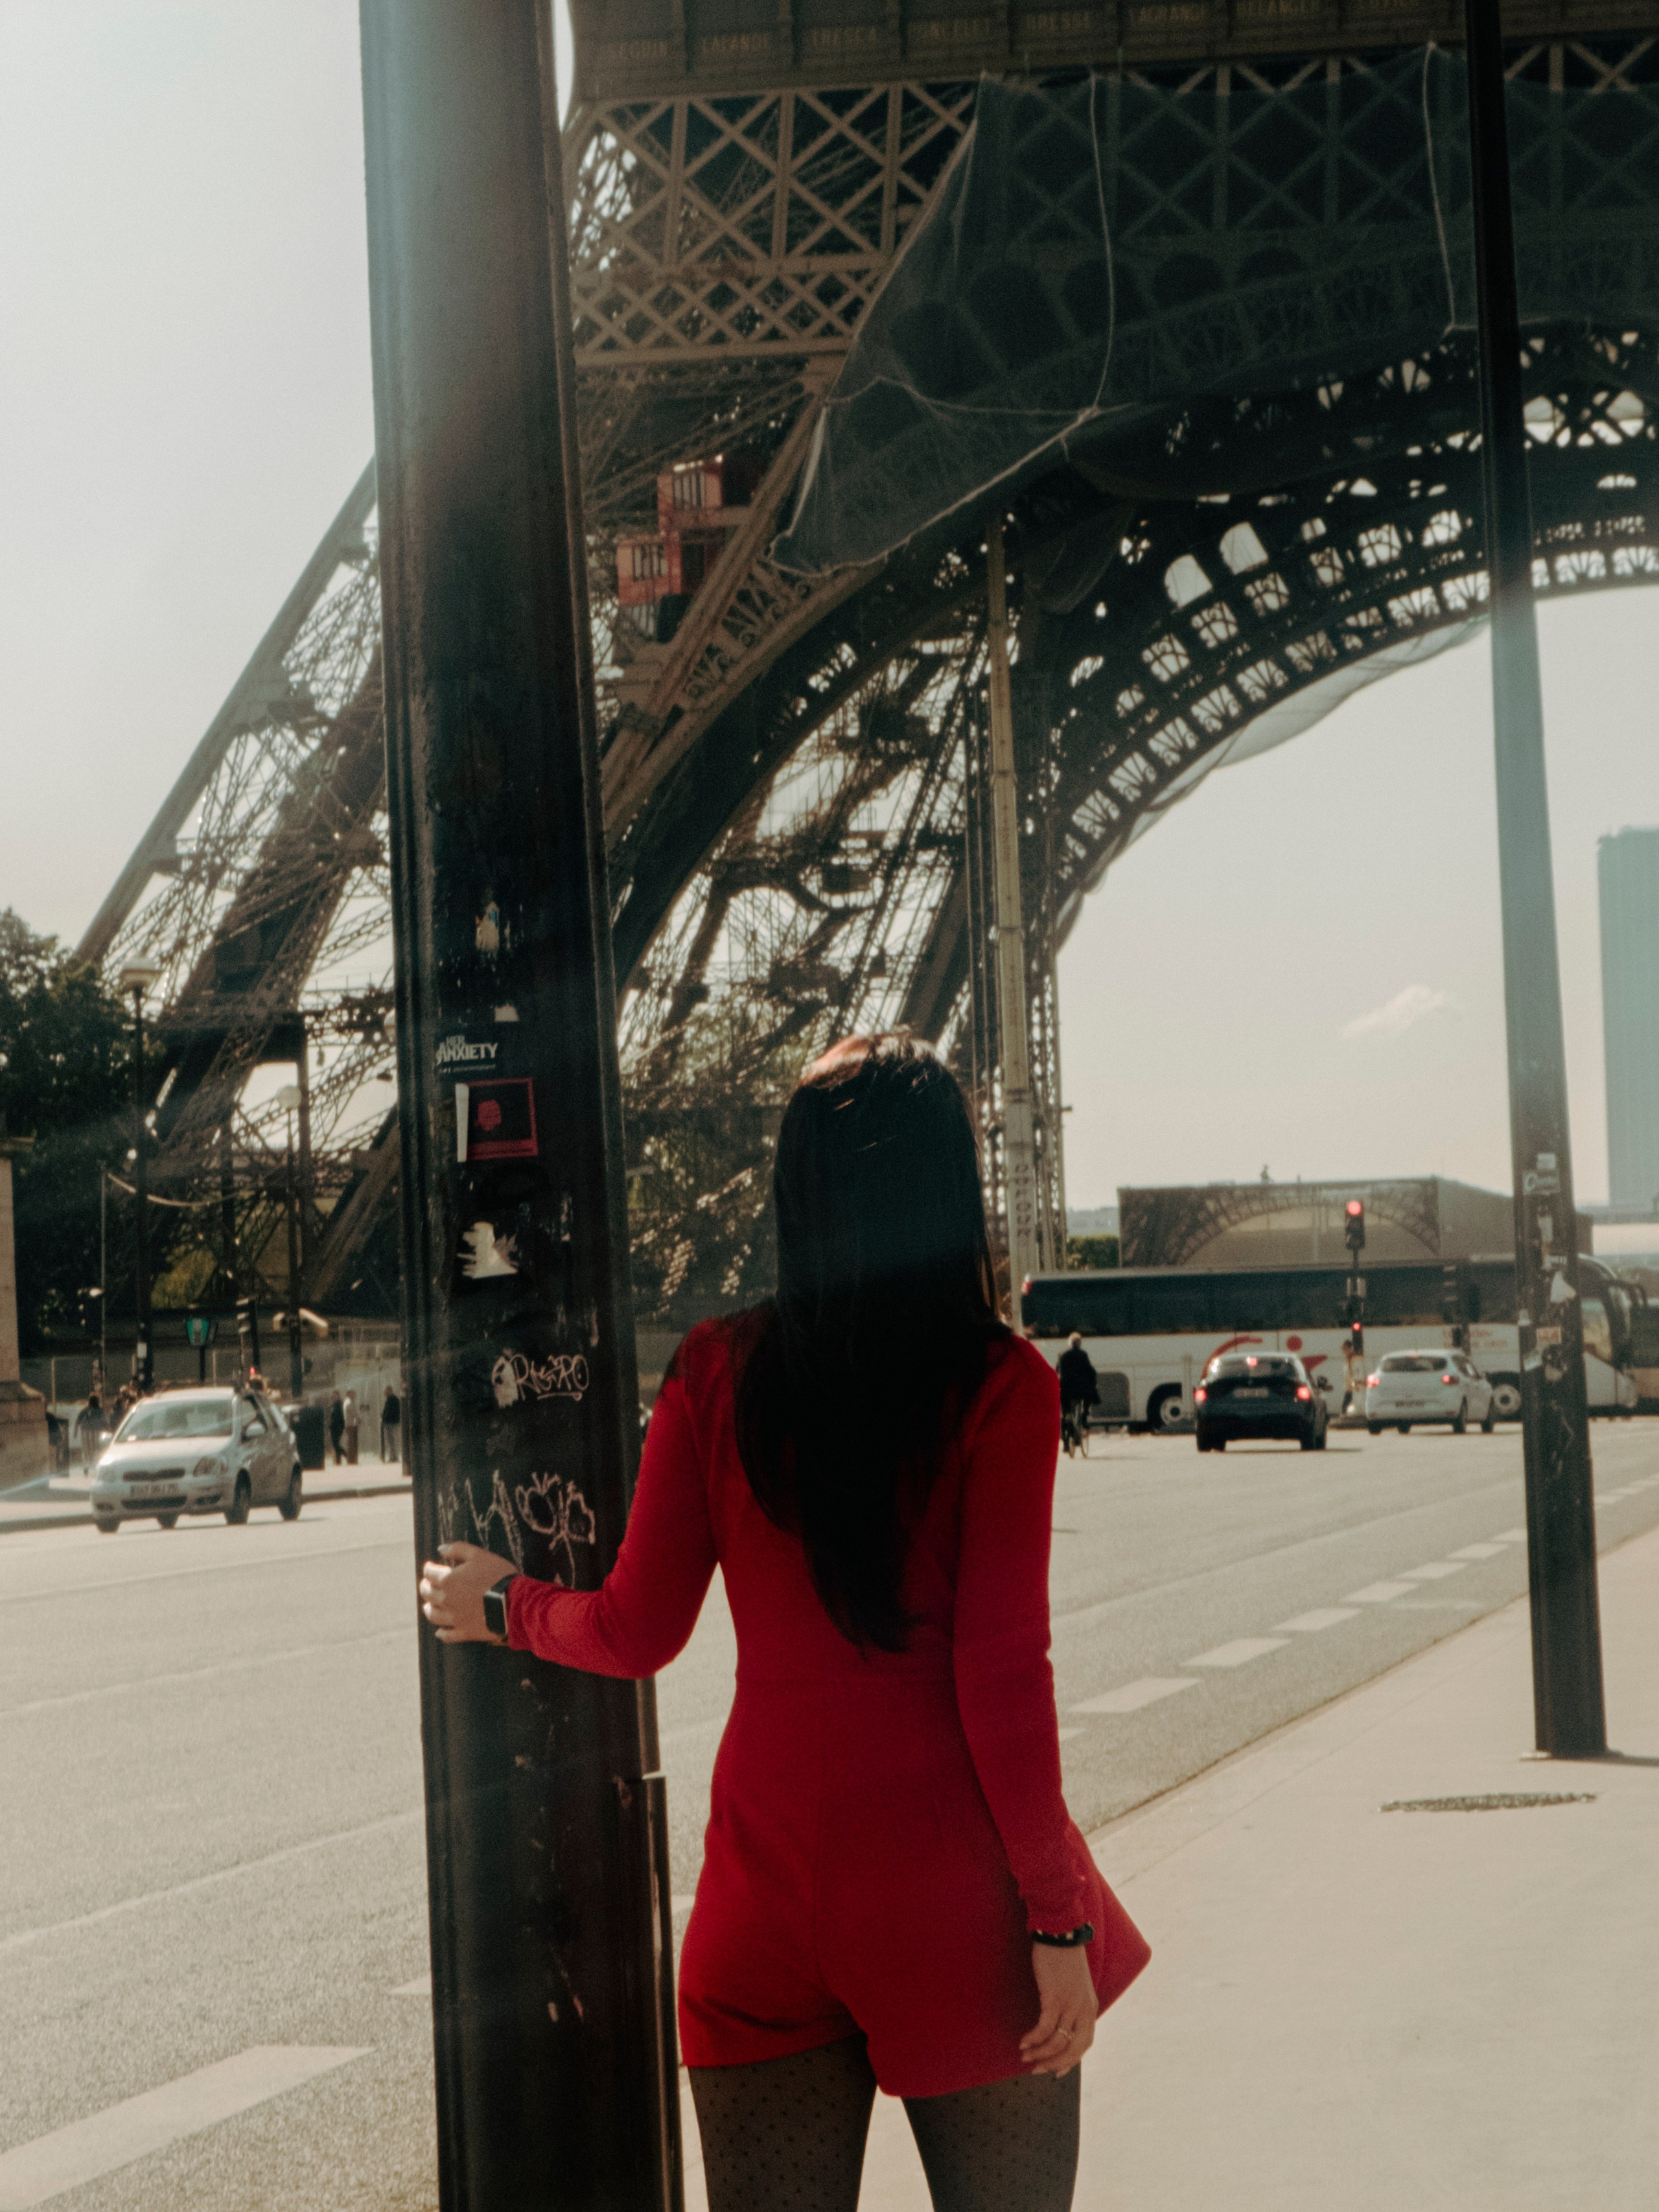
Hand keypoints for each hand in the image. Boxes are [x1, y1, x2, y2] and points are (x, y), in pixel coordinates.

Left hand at [418, 1541, 518, 1642]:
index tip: (430, 1567)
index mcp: (448, 1580)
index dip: (428, 1568)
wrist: (514, 1602)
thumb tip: (440, 1548)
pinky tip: (440, 1632)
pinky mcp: (464, 1632)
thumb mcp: (479, 1555)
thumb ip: (458, 1549)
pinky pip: (447, 1635)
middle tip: (426, 1584)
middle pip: (428, 1594)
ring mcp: (454, 1618)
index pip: (429, 1573)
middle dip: (425, 1587)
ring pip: (433, 1615)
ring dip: (429, 1609)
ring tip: (429, 1606)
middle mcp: (446, 1600)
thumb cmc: (498, 1575)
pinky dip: (442, 1633)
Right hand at [1019, 1942, 1097, 2075]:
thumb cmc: (1064, 1958)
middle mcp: (1084, 2009)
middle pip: (1073, 2049)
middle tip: (1036, 2069)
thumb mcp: (1075, 1985)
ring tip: (1025, 2055)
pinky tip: (1023, 2041)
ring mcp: (1070, 2004)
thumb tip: (1061, 2025)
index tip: (1055, 2071)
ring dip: (1039, 2052)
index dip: (1071, 2061)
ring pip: (1057, 2041)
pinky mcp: (1055, 1997)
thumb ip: (1073, 2005)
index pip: (1085, 2044)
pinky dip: (1034, 2038)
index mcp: (1090, 2008)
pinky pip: (1044, 2027)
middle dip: (1054, 2063)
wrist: (1061, 1933)